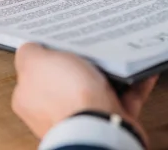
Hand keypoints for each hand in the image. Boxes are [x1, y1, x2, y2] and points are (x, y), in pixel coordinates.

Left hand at [12, 43, 156, 142]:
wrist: (99, 128)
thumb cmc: (66, 97)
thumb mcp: (35, 62)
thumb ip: (29, 53)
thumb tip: (30, 47)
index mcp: (31, 97)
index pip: (36, 70)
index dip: (48, 53)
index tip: (61, 40)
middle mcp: (55, 109)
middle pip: (68, 76)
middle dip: (81, 61)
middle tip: (90, 44)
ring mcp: (81, 116)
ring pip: (97, 86)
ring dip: (110, 70)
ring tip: (117, 54)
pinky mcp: (108, 121)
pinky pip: (124, 97)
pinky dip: (134, 83)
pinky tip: (139, 70)